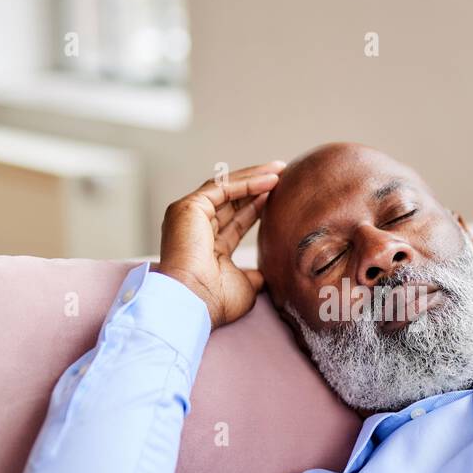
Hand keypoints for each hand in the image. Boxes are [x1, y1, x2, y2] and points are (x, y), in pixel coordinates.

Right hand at [155, 161, 285, 328]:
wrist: (194, 302)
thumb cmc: (215, 301)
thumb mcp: (244, 286)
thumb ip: (254, 276)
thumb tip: (266, 275)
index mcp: (207, 248)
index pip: (235, 221)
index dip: (257, 208)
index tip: (279, 198)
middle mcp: (196, 228)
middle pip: (231, 200)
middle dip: (257, 187)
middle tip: (283, 175)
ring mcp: (189, 216)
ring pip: (226, 188)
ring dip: (255, 178)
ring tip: (280, 170)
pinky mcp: (189, 206)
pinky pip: (222, 187)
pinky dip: (247, 182)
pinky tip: (270, 179)